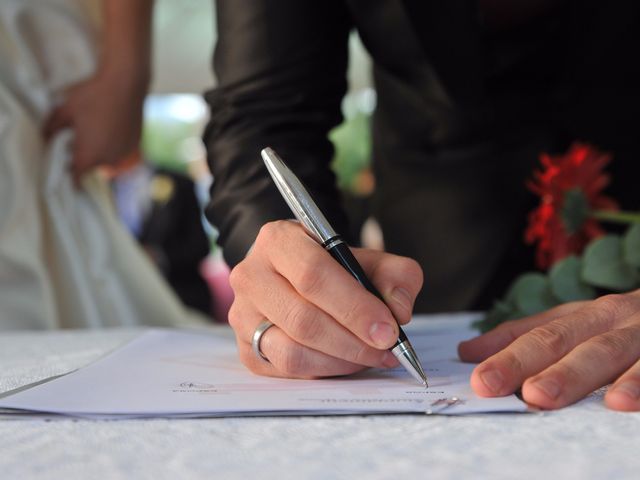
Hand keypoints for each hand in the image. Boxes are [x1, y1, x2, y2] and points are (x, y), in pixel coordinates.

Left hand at [42, 66, 147, 182]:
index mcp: (89, 156)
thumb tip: (44, 139)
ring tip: (95, 135)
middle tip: (75, 143)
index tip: (64, 169)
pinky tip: (110, 131)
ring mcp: (124, 153)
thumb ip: (51, 128)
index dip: (68, 176)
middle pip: (92, 169)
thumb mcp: (65, 109)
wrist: (126, 83)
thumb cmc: (93, 96)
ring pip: (109, 161)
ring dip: (101, 154)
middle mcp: (109, 160)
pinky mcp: (136, 144)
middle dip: (84, 160)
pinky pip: (122, 153)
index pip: (76, 178)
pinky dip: (115, 147)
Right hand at [227, 220, 423, 377]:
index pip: (313, 275)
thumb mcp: (368, 259)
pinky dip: (325, 371)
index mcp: (278, 240)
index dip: (354, 307)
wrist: (295, 276)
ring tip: (371, 356)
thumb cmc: (332, 268)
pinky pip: (287, 370)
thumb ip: (395, 275)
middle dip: (353, 341)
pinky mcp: (245, 348)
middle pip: (302, 319)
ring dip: (341, 360)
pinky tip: (347, 361)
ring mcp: (243, 315)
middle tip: (387, 349)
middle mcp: (251, 276)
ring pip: (292, 351)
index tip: (388, 329)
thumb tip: (398, 310)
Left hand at [458, 292, 639, 410]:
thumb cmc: (623, 325)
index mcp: (582, 317)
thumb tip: (468, 351)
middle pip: (562, 340)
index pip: (536, 334)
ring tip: (542, 396)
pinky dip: (639, 384)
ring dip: (574, 376)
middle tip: (494, 386)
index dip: (506, 355)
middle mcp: (609, 320)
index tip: (478, 379)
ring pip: (605, 352)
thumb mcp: (575, 324)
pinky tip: (620, 403)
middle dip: (527, 363)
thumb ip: (524, 337)